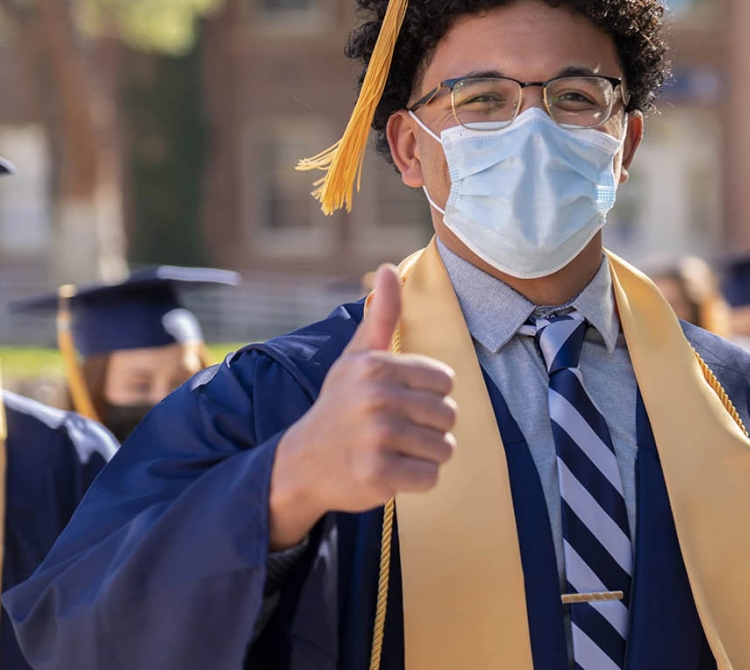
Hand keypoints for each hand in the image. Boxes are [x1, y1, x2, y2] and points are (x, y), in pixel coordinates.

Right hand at [268, 265, 456, 549]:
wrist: (301, 463)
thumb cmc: (340, 405)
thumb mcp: (356, 359)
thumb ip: (382, 316)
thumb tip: (389, 269)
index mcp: (377, 366)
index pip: (445, 381)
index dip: (429, 395)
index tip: (401, 402)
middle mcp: (378, 398)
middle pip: (448, 415)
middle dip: (430, 427)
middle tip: (397, 431)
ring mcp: (378, 438)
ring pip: (444, 448)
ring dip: (425, 454)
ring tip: (395, 450)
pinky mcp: (379, 474)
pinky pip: (431, 477)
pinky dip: (417, 480)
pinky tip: (391, 471)